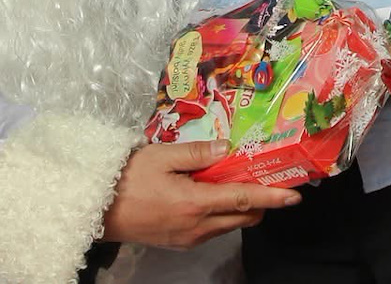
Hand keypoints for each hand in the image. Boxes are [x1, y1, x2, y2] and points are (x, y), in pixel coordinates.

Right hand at [100, 141, 300, 247]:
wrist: (96, 211)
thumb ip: (198, 153)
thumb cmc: (128, 180)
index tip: (294, 195)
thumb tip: (228, 148)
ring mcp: (189, 238)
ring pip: (230, 225)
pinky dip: (222, 214)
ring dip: (240, 207)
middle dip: (260, 201)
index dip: (272, 197)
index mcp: (195, 204)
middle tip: (262, 177)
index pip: (244, 200)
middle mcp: (198, 227)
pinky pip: (213, 230)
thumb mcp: (161, 156)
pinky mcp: (180, 243)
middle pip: (244, 217)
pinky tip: (210, 194)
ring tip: (232, 181)